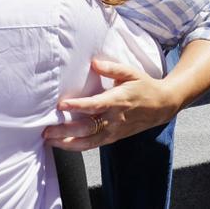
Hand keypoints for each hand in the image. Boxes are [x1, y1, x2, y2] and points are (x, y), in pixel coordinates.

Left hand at [42, 59, 180, 150]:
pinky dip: (78, 146)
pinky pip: (94, 145)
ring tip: (49, 140)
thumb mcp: (131, 72)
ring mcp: (114, 131)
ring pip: (89, 141)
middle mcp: (115, 119)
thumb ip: (111, 68)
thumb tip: (93, 63)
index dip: (78, 106)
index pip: (95, 105)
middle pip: (88, 128)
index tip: (62, 105)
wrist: (162, 106)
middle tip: (47, 130)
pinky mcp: (114, 138)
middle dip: (66, 130)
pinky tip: (63, 144)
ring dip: (68, 143)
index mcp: (118, 100)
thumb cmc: (144, 86)